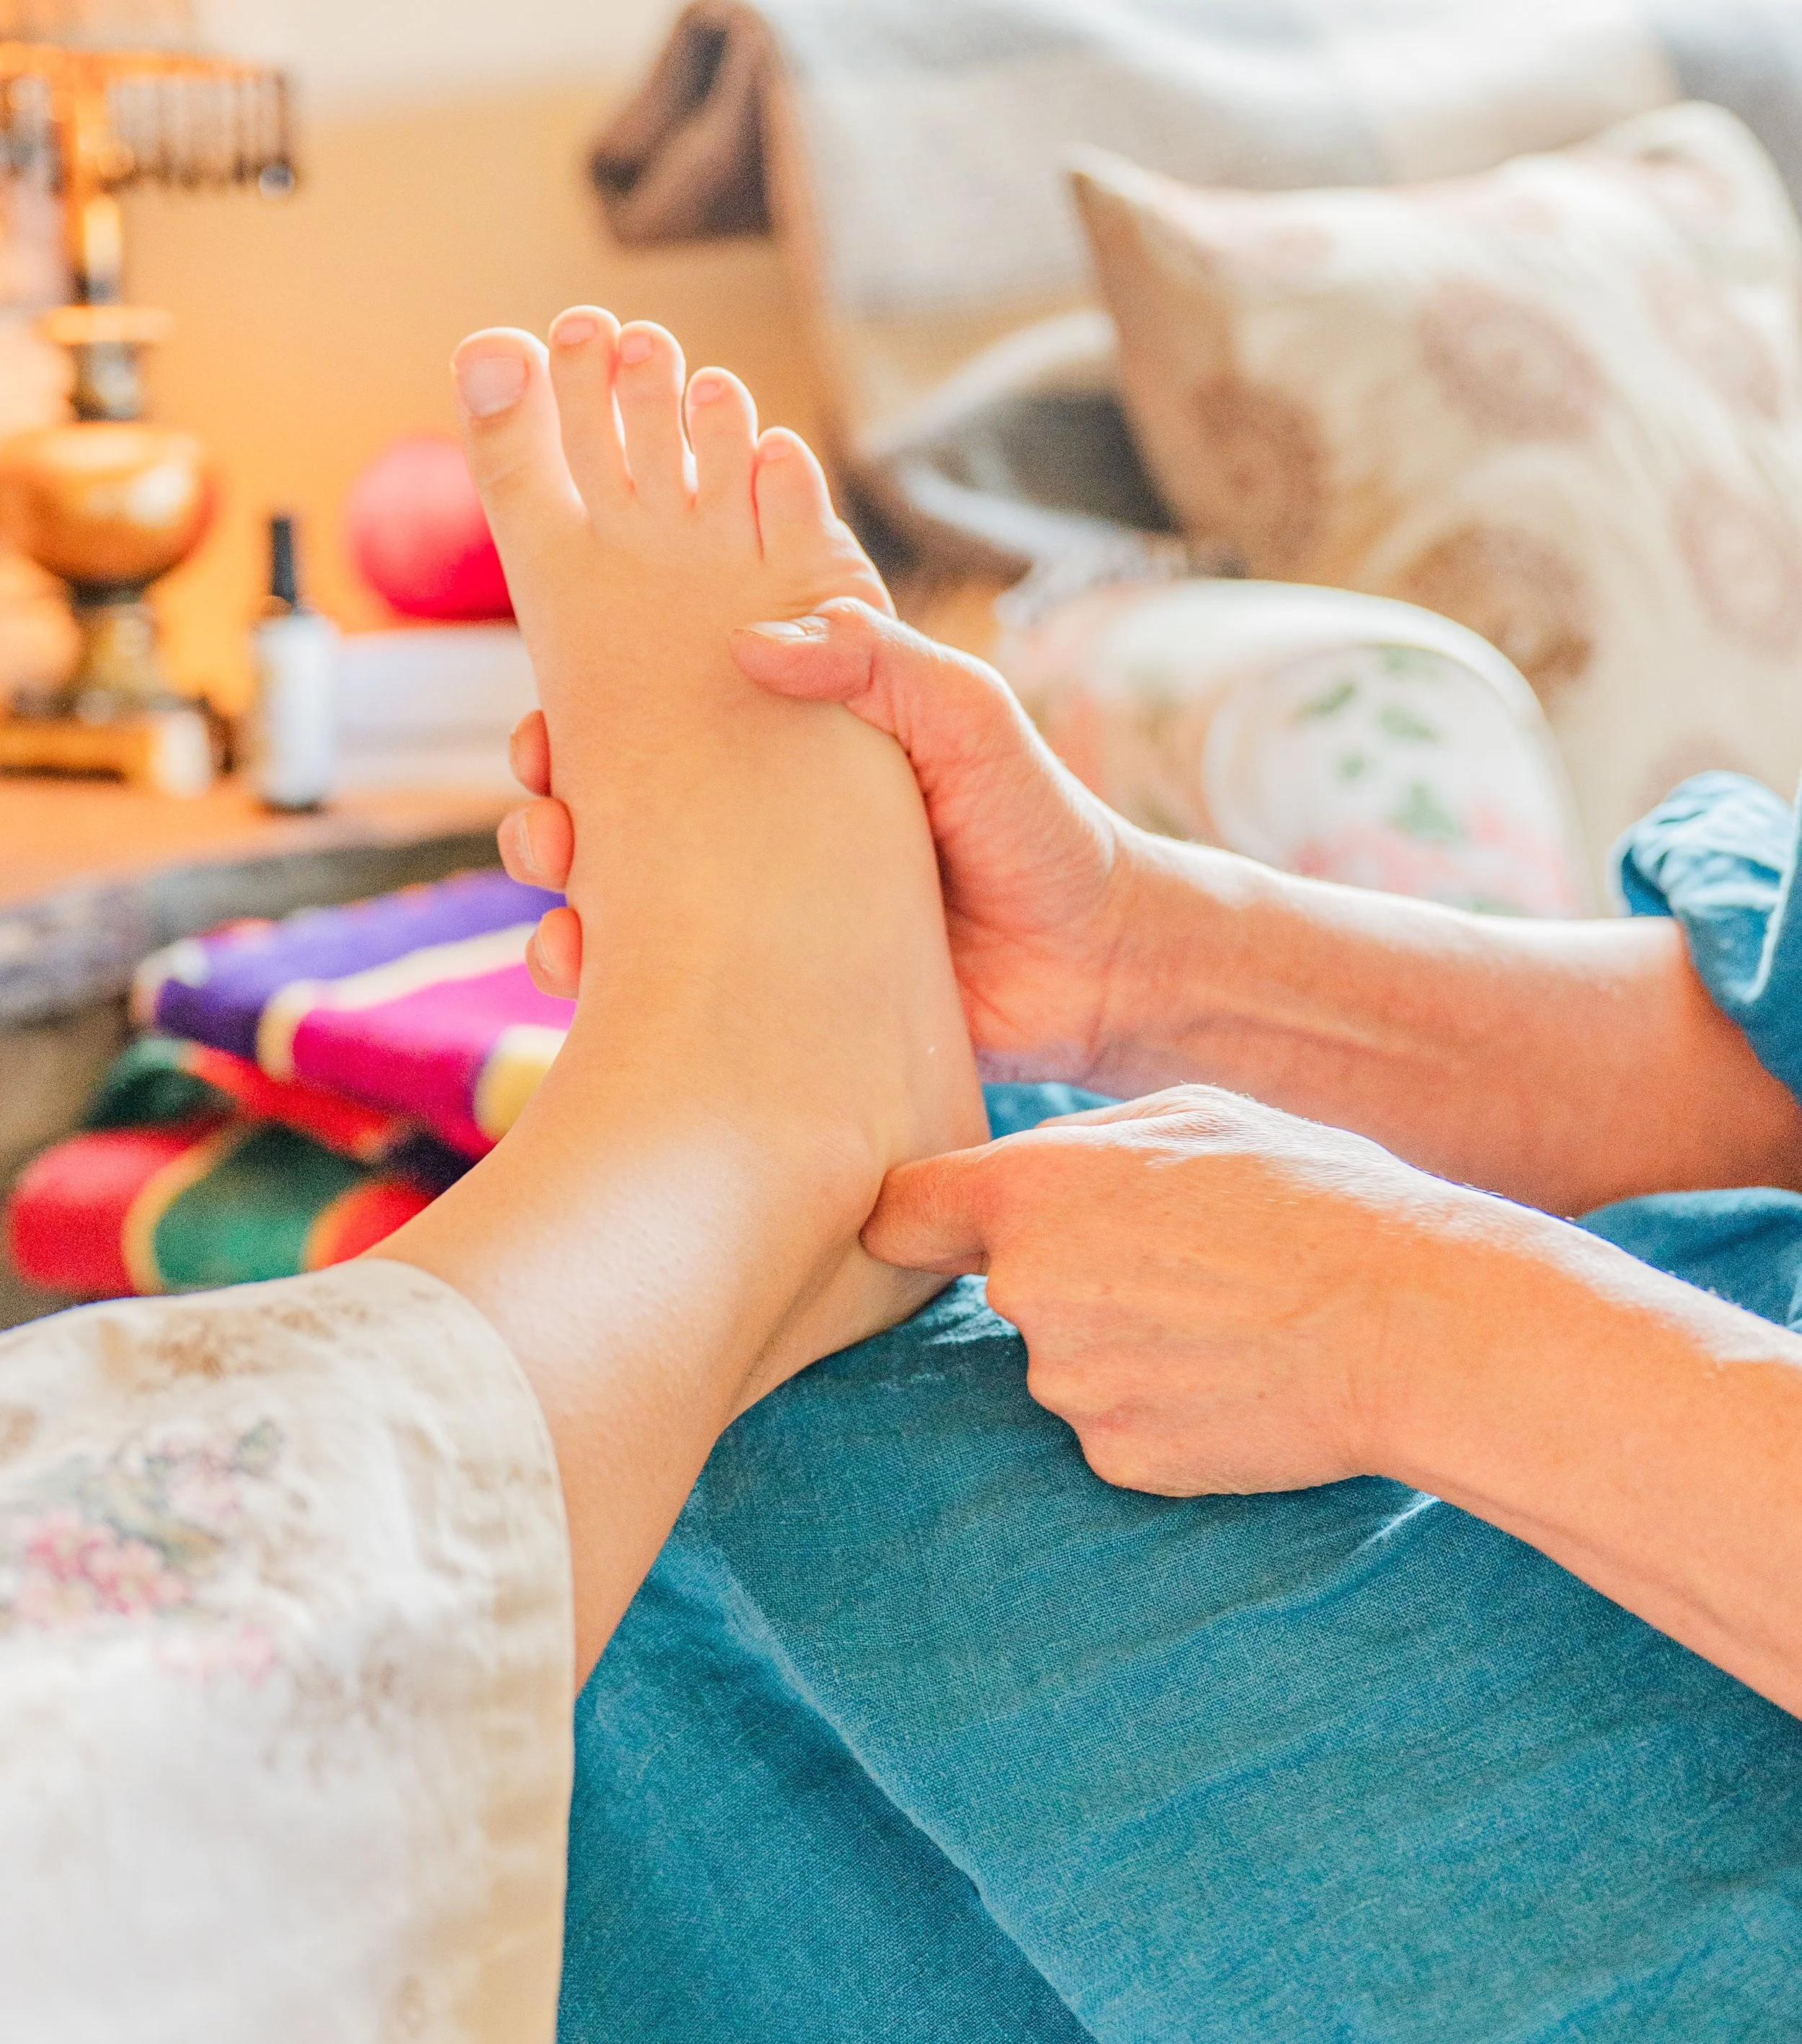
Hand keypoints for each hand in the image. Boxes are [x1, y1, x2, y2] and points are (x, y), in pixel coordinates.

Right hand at [497, 600, 1148, 1083]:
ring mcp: (748, 911)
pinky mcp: (757, 992)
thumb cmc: (1040, 826)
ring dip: (561, 893)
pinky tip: (582, 975)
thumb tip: (752, 644)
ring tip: (560, 899)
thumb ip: (877, 660)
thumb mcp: (968, 715)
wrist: (1095, 967)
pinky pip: (657, 985)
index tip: (551, 720)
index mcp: (789, 745)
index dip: (588, 706)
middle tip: (550, 822)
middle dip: (550, 803)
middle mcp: (752, 823)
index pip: (661, 707)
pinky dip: (602, 980)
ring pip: (615, 895)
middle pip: (610, 801)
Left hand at [860, 1085, 1503, 1495]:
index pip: (898, 1213)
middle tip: (1175, 1259)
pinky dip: (1157, 1404)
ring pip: (1064, 1357)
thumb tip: (1012, 1174)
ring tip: (1222, 1316)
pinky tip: (1230, 1376)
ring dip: (1118, 1341)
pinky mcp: (1117, 1458)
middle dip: (1065, 1274)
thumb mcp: (1192, 1115)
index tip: (936, 1231)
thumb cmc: (1313, 1196)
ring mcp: (1069, 1386)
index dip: (920, 1220)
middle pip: (1003, 1286)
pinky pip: (1113, 1422)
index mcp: (1030, 1191)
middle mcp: (1026, 1293)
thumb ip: (1077, 1145)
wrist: (1410, 1326)